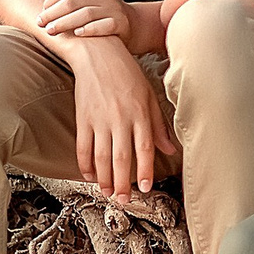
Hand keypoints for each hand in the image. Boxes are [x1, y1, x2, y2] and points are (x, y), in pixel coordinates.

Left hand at [40, 0, 130, 43]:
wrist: (127, 23)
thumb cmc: (96, 9)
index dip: (50, 0)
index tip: (41, 12)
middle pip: (71, 2)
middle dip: (52, 14)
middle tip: (41, 24)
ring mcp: (113, 8)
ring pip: (85, 14)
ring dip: (64, 23)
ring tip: (51, 31)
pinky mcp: (120, 23)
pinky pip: (104, 25)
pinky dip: (89, 29)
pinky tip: (77, 34)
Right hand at [68, 42, 179, 198]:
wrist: (98, 53)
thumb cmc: (127, 73)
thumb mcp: (148, 95)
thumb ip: (158, 124)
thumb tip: (171, 149)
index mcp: (139, 113)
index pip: (144, 148)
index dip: (146, 170)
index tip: (146, 188)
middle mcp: (119, 118)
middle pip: (121, 158)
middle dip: (122, 183)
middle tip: (123, 201)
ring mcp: (99, 120)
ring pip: (101, 157)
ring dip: (104, 179)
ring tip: (107, 194)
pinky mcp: (83, 118)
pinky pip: (83, 147)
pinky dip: (85, 164)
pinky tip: (90, 175)